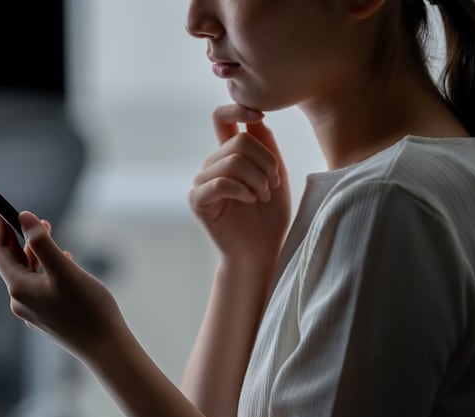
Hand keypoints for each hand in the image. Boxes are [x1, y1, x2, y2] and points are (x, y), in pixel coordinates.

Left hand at [0, 210, 124, 359]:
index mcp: (19, 288)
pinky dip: (46, 270)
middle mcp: (20, 302)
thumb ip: (43, 242)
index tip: (0, 210)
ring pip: (27, 275)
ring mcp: (33, 312)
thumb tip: (24, 217)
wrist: (105, 348)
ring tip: (52, 237)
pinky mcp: (47, 318)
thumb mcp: (65, 270)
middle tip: (38, 219)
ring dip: (36, 253)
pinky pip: (39, 287)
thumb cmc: (89, 308)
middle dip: (21, 238)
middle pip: (12, 263)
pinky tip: (65, 264)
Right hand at [189, 104, 290, 264]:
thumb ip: (266, 147)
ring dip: (257, 180)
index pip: (222, 119)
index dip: (237, 109)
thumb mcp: (276, 175)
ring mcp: (202, 182)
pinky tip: (250, 201)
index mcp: (229, 155)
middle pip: (239, 142)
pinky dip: (242, 190)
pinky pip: (220, 183)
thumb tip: (256, 119)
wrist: (261, 250)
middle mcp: (212, 165)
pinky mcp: (198, 200)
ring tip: (263, 196)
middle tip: (272, 185)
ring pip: (232, 162)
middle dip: (265, 162)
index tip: (258, 115)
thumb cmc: (270, 216)